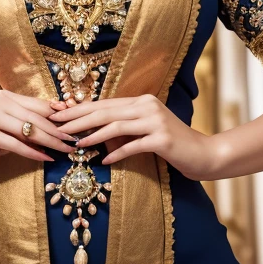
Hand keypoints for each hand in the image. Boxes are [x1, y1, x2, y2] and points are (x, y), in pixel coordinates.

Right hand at [0, 89, 76, 181]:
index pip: (38, 105)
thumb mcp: (6, 129)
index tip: (77, 125)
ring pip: (29, 130)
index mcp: (4, 96)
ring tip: (66, 151)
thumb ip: (26, 124)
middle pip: (37, 118)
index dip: (59, 116)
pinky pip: (16, 144)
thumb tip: (58, 126)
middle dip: (59, 131)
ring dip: (51, 142)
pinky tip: (46, 159)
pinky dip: (33, 153)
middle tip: (76, 142)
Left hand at [49, 93, 221, 180]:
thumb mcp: (144, 131)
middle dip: (79, 119)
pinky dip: (117, 153)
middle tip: (58, 126)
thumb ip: (123, 127)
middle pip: (105, 111)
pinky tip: (105, 161)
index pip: (104, 103)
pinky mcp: (162, 139)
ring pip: (116, 126)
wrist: (204, 155)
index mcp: (141, 101)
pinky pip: (133, 145)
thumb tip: (91, 131)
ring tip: (76, 144)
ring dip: (93, 135)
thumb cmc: (171, 144)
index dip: (80, 109)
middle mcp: (147, 106)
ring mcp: (156, 121)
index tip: (60, 115)